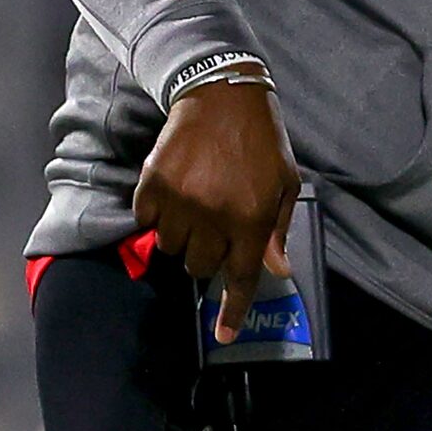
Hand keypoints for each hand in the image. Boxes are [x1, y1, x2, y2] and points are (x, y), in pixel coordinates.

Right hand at [133, 70, 298, 341]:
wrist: (221, 96)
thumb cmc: (261, 142)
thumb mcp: (284, 184)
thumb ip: (275, 231)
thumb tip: (275, 270)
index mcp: (251, 218)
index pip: (241, 277)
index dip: (231, 310)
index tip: (222, 335)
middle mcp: (215, 215)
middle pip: (200, 268)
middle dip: (208, 257)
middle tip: (214, 228)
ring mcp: (181, 201)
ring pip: (172, 248)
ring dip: (183, 236)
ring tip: (196, 204)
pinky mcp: (153, 185)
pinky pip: (147, 221)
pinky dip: (157, 214)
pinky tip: (175, 191)